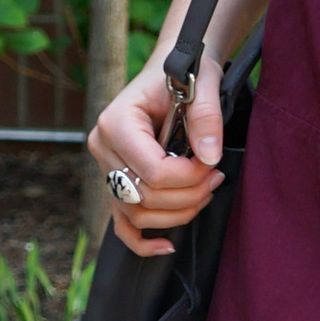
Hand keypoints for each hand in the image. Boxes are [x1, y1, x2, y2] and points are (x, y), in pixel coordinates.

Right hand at [86, 49, 226, 260]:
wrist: (171, 73)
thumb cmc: (184, 75)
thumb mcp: (202, 84)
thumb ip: (206, 116)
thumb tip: (208, 158)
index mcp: (115, 122)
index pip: (151, 171)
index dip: (189, 176)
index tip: (213, 163)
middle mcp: (103, 148)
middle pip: (145, 197)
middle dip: (189, 195)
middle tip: (216, 178)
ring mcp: (106, 170)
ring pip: (137, 214)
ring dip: (177, 214)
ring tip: (205, 193)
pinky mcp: (116, 184)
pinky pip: (122, 224)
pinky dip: (142, 242)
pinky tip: (167, 247)